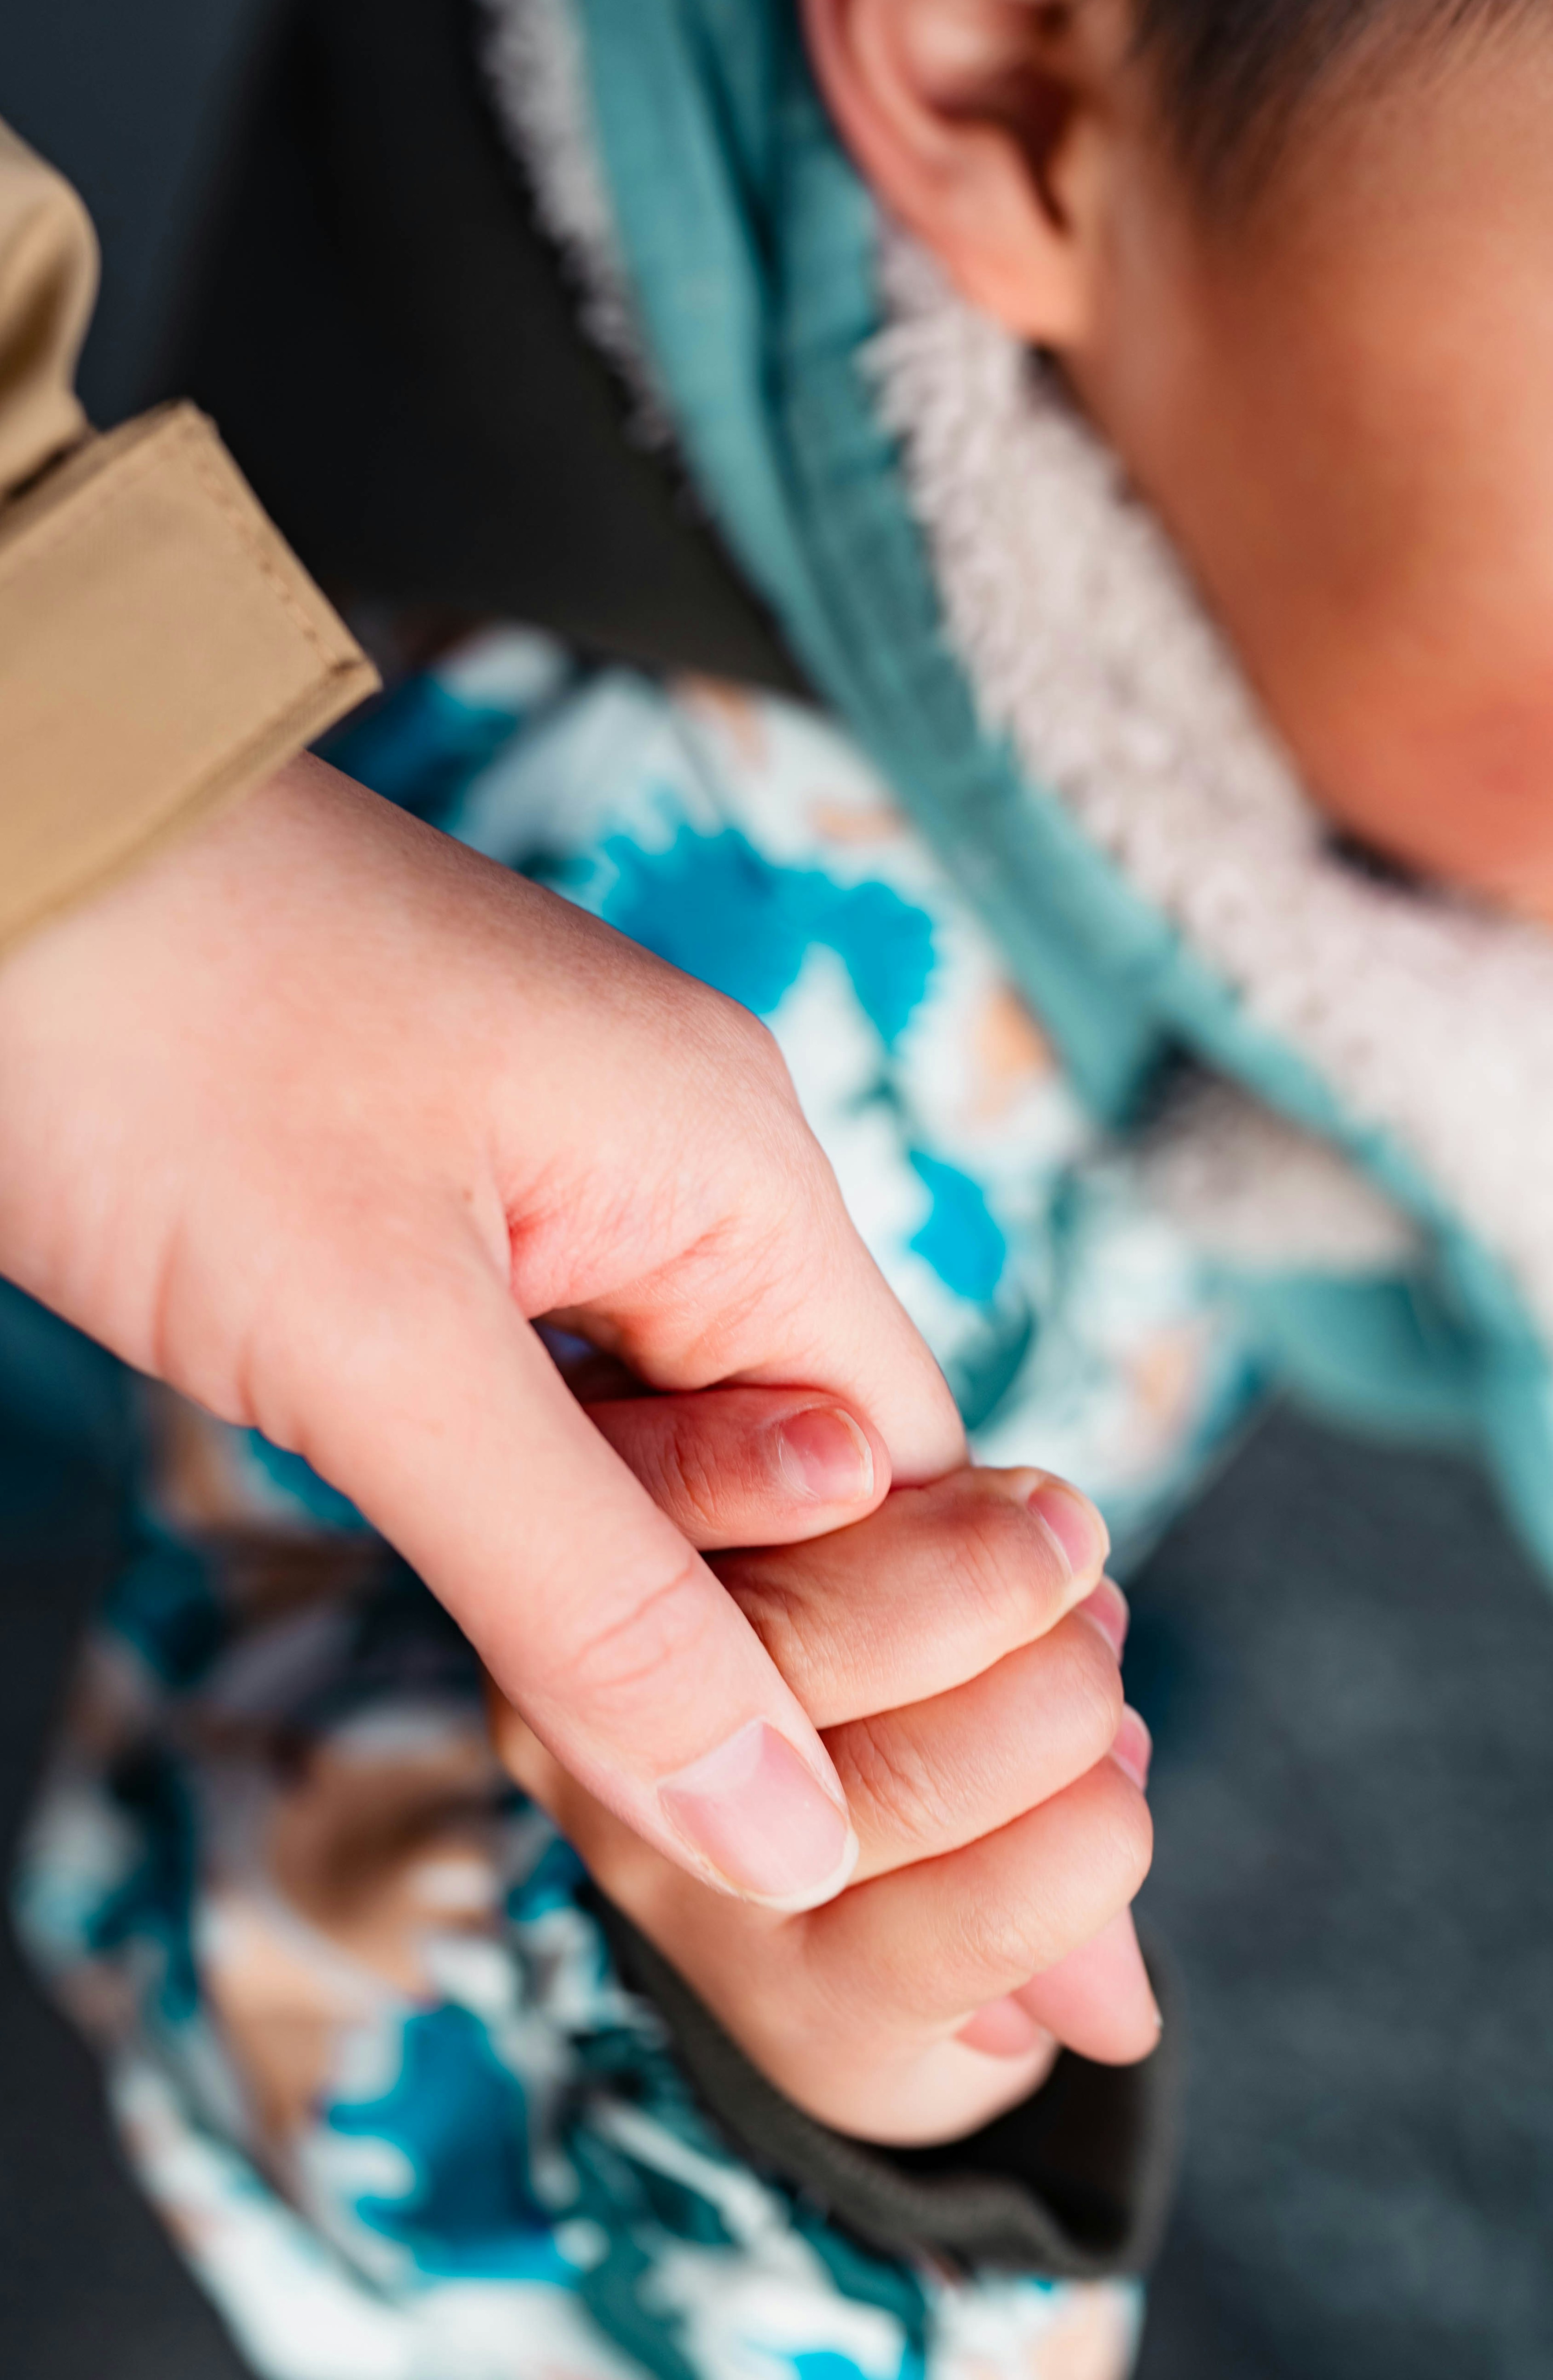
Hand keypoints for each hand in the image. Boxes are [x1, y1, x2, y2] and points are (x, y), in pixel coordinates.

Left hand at [0, 753, 963, 1906]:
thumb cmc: (161, 1045)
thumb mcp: (385, 1356)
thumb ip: (599, 1598)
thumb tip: (791, 1839)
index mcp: (731, 1163)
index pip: (909, 1468)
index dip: (894, 1670)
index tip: (847, 1852)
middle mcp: (686, 1153)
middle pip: (801, 1459)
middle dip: (740, 1637)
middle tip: (679, 1817)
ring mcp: (570, 1160)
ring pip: (664, 1431)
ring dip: (614, 1573)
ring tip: (557, 1698)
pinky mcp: (455, 1184)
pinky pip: (557, 1379)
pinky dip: (529, 1494)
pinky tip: (482, 1580)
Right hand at [492, 1466, 1157, 2146]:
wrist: (857, 1927)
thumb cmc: (863, 1654)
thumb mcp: (860, 1527)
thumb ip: (909, 1502)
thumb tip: (1041, 1517)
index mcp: (565, 1564)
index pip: (630, 1493)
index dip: (758, 1460)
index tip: (903, 1455)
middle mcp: (575, 1739)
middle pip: (779, 1642)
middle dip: (980, 1580)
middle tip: (1067, 1541)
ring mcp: (675, 1889)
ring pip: (894, 1786)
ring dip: (1057, 1711)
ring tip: (1103, 1679)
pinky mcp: (793, 2012)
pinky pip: (983, 1918)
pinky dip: (1087, 1848)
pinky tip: (1109, 1810)